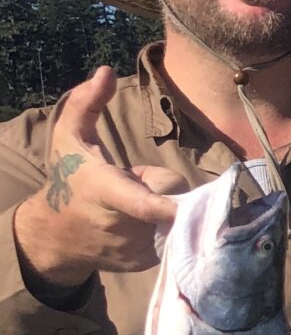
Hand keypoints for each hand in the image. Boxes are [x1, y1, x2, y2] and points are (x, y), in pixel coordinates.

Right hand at [13, 67, 185, 293]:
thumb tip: (105, 70)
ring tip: (137, 205)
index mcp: (105, 191)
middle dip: (166, 188)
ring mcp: (136, 249)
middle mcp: (123, 225)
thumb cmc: (68, 178)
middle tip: (140, 182)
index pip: (143, 203)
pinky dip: (166, 228)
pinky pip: (175, 238)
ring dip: (166, 209)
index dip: (169, 204)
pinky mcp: (147, 263)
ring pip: (176, 220)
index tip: (191, 202)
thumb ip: (87, 103)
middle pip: (172, 201)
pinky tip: (142, 224)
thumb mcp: (69, 137)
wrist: (56, 233)